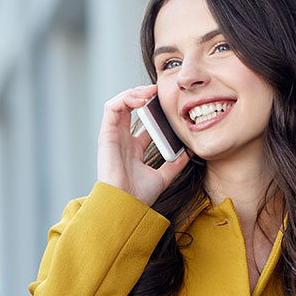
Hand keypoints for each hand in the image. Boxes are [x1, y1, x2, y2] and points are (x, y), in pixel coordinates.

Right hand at [97, 85, 190, 205]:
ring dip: (134, 93)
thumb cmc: (139, 196)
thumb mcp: (164, 176)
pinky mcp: (106, 134)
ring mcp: (113, 136)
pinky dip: (125, 98)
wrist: (126, 204)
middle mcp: (122, 140)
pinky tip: (141, 99)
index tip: (168, 104)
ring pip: (120, 104)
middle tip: (159, 91)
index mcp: (133, 149)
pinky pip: (112, 107)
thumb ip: (175, 164)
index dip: (154, 109)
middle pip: (130, 108)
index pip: (142, 122)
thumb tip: (189, 152)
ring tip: (150, 92)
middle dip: (143, 95)